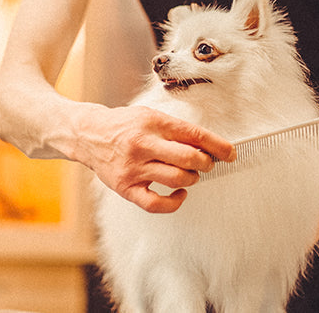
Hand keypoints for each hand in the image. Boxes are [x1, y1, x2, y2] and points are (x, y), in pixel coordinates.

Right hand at [74, 105, 235, 212]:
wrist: (88, 135)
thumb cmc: (123, 125)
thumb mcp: (149, 116)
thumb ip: (175, 129)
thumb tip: (207, 145)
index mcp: (151, 122)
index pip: (193, 134)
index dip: (217, 145)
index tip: (230, 153)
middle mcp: (142, 144)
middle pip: (189, 158)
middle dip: (206, 163)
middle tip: (207, 163)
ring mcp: (133, 168)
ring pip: (177, 179)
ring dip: (192, 179)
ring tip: (190, 174)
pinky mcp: (126, 188)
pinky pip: (156, 204)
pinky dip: (174, 202)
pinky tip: (179, 194)